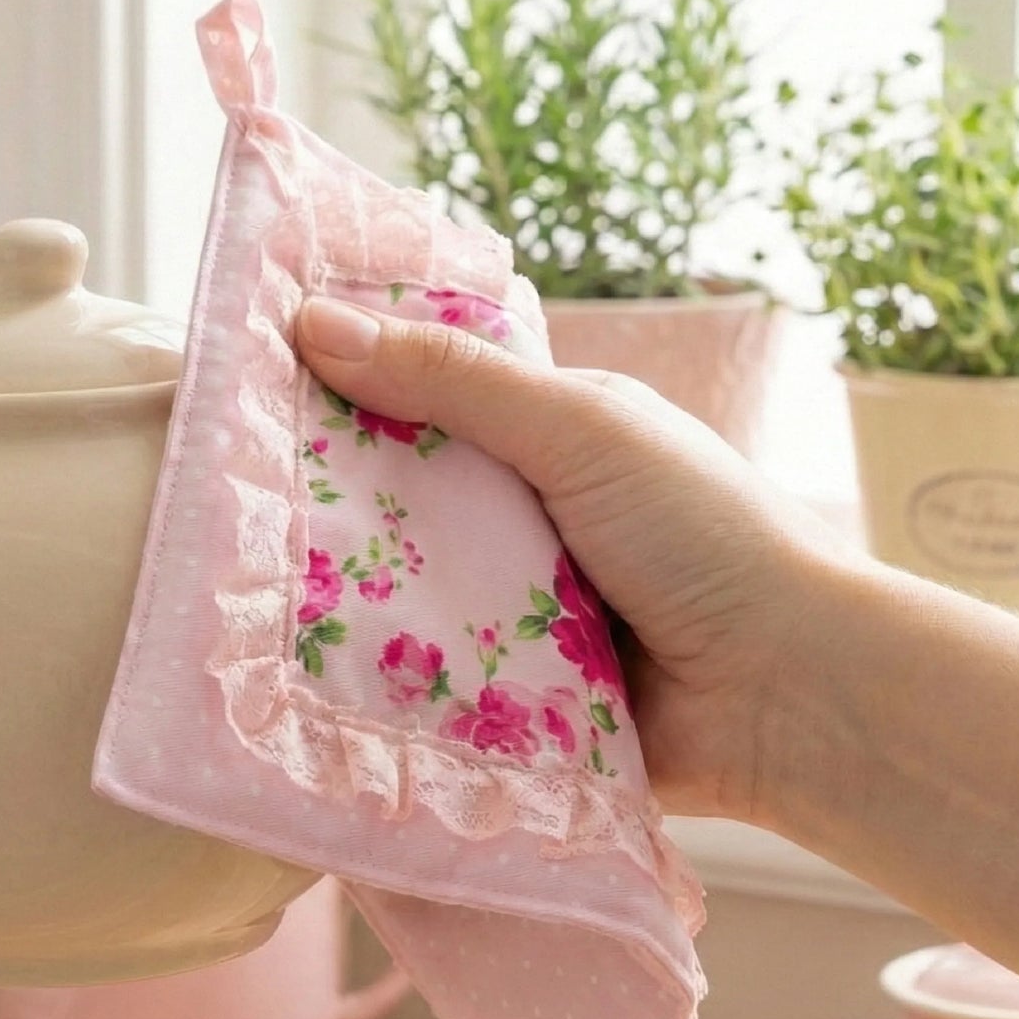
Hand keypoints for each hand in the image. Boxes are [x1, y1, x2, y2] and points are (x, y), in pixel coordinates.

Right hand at [296, 296, 851, 820]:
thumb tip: (315, 321)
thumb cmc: (705, 534)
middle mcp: (525, 517)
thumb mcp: (576, 428)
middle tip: (226, 490)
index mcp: (548, 436)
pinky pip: (424, 677)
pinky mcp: (507, 694)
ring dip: (347, 590)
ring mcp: (513, 609)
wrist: (792, 696)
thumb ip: (453, 381)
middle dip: (326, 495)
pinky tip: (298, 666)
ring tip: (241, 579)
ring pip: (401, 589)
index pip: (426, 395)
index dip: (348, 383)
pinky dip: (382, 673)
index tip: (249, 374)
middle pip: (398, 496)